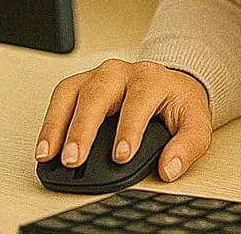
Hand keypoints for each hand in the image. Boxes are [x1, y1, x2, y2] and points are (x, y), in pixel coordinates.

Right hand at [35, 58, 212, 181]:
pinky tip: (46, 145)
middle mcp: (121, 73)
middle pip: (98, 94)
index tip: (122, 155)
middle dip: (83, 128)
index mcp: (151, 79)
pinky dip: (50, 122)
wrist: (169, 86)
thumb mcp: (195, 122)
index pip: (138, 101)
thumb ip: (187, 146)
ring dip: (58, 124)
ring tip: (49, 154)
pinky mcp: (81, 84)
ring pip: (72, 92)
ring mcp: (97, 76)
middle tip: (74, 158)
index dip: (128, 128)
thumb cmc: (177, 104)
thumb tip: (170, 168)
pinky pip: (61, 97)